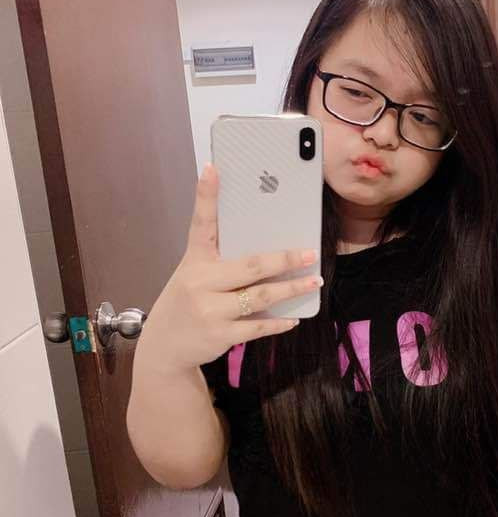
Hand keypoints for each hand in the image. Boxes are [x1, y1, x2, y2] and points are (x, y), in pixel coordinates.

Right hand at [136, 161, 321, 372]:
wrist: (165, 347)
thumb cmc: (188, 302)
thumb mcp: (194, 275)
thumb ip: (221, 262)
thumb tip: (268, 248)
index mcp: (194, 260)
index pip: (201, 223)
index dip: (206, 195)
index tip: (213, 169)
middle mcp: (201, 282)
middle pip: (251, 265)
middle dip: (285, 259)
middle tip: (310, 253)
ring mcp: (211, 310)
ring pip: (261, 296)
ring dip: (292, 289)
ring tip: (314, 282)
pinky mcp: (221, 334)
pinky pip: (259, 326)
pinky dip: (279, 322)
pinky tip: (294, 317)